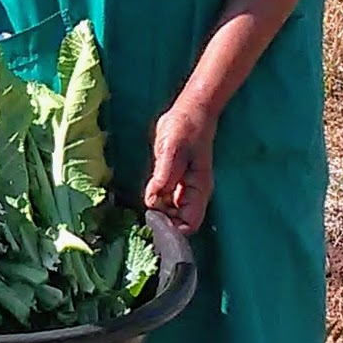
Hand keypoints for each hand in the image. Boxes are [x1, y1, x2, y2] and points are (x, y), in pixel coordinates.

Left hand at [144, 100, 217, 234]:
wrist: (189, 112)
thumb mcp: (172, 150)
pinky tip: (147, 192)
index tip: (155, 223)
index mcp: (198, 189)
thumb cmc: (186, 128)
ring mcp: (182, 188)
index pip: (189, 224)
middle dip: (161, 222)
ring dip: (156, 212)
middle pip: (177, 222)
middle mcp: (191, 193)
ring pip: (168, 212)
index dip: (173, 230)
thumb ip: (164, 176)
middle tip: (144, 213)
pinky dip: (154, 200)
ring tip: (145, 202)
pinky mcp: (172, 180)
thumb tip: (153, 200)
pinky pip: (163, 198)